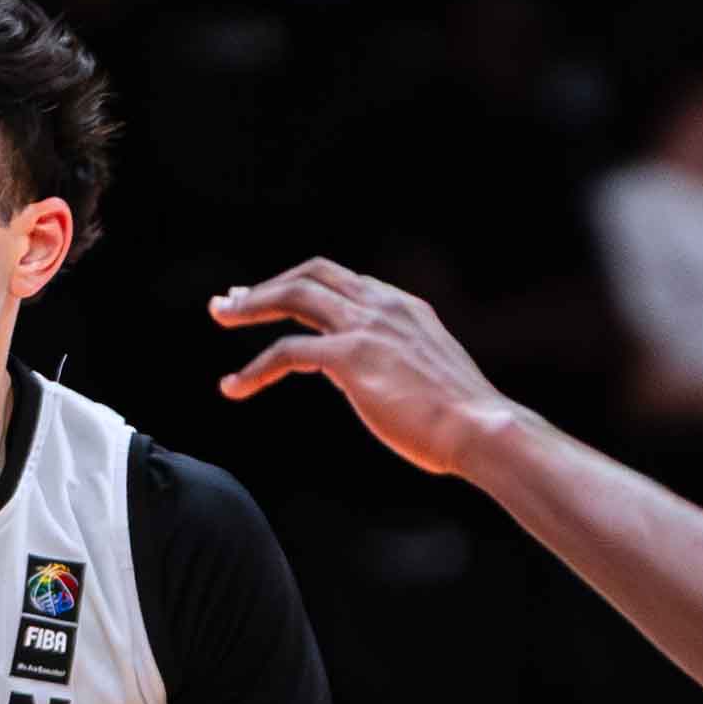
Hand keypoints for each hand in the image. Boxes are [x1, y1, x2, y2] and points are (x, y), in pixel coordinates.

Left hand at [209, 262, 508, 476]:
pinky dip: (255, 367)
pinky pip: (287, 352)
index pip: (345, 281)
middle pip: (313, 274)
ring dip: (251, 304)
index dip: (305, 284)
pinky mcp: (350, 357)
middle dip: (269, 283)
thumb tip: (366, 380)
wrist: (482, 429)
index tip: (277, 295)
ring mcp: (366, 327)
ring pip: (294, 296)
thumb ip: (398, 367)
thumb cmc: (463, 420)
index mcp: (404, 307)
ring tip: (221, 315)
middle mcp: (383, 305)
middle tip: (233, 300)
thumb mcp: (430, 377)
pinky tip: (235, 386)